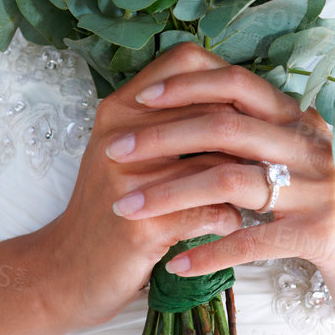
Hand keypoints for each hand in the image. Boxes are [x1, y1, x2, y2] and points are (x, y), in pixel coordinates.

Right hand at [33, 41, 249, 331]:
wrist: (66, 272)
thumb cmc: (110, 208)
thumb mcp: (126, 152)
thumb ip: (167, 120)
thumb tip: (237, 98)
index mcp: (119, 109)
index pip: (185, 62)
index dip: (226, 78)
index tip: (246, 106)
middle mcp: (121, 136)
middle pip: (211, 113)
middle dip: (248, 137)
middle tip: (269, 153)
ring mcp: (130, 182)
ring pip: (218, 166)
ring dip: (245, 183)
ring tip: (257, 193)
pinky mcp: (143, 227)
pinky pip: (214, 213)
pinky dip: (231, 221)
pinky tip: (230, 226)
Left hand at [112, 50, 334, 330]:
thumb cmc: (333, 220)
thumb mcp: (300, 170)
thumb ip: (260, 143)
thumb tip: (197, 118)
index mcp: (300, 122)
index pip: (238, 84)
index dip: (186, 86)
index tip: (138, 98)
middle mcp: (311, 146)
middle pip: (225, 126)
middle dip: (161, 137)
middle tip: (113, 151)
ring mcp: (319, 189)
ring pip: (230, 180)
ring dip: (170, 195)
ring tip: (127, 211)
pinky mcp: (322, 235)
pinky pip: (253, 240)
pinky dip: (209, 251)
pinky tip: (175, 264)